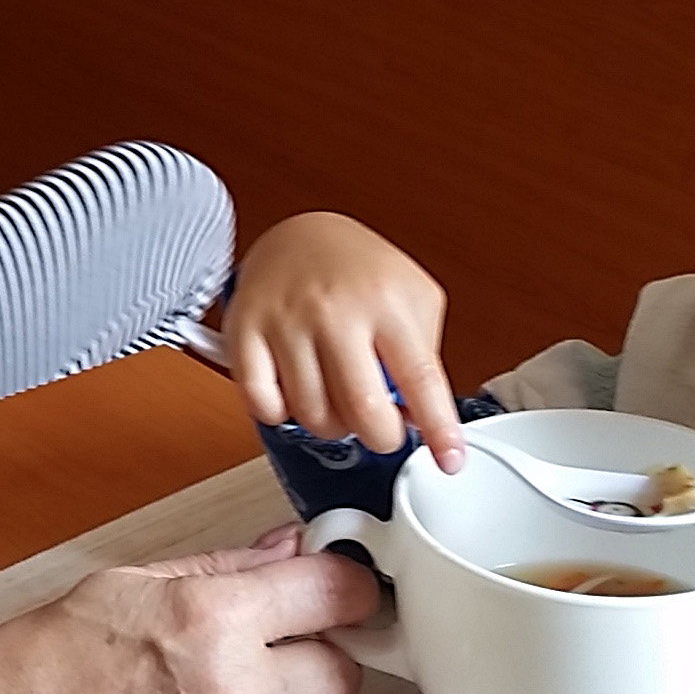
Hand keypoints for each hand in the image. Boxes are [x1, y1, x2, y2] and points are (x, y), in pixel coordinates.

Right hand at [0, 532, 375, 693]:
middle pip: (341, 674)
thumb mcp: (127, 585)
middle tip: (271, 660)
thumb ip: (221, 569)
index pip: (335, 595)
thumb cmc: (40, 671)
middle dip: (314, 661)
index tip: (342, 597)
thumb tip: (286, 551)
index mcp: (211, 619)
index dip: (344, 592)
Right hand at [224, 212, 462, 465]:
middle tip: (381, 426)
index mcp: (385, 300)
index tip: (448, 460)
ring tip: (337, 398)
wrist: (299, 234)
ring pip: (313, 417)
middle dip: (380, 436)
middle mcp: (335, 310)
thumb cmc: (358, 271)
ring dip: (332, 425)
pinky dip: (282, 413)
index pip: (420, 378)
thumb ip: (424, 356)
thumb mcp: (413, 297)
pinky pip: (264, 405)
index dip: (438, 429)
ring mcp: (287, 321)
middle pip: (363, 411)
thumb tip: (421, 419)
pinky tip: (296, 390)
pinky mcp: (245, 332)